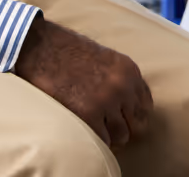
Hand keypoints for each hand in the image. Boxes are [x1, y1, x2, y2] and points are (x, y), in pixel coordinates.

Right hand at [13, 17, 152, 146]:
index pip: (146, 105)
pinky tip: (85, 128)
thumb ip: (121, 79)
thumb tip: (129, 104)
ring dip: (110, 135)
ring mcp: (106, 101)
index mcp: (129, 70)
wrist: (41, 48)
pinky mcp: (88, 114)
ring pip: (122, 136)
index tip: (124, 118)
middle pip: (138, 124)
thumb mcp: (105, 58)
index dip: (134, 115)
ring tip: (96, 127)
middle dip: (125, 127)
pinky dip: (95, 139)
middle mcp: (123, 86)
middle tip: (110, 126)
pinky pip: (102, 141)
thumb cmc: (68, 52)